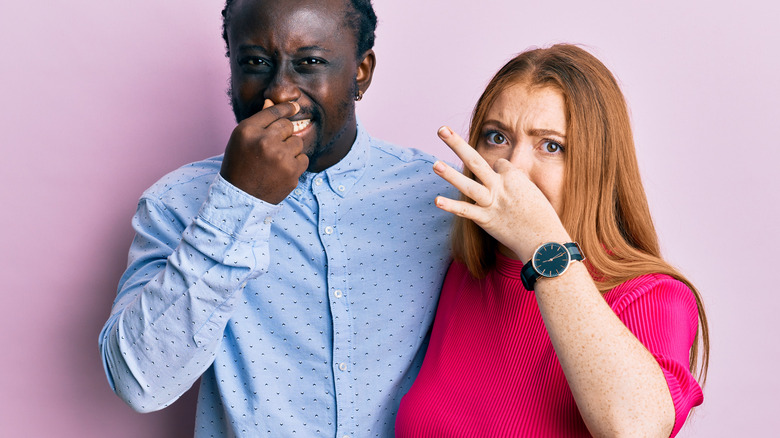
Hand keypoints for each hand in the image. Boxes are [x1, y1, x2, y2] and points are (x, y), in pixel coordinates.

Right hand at [220, 99, 308, 203]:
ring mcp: (279, 157)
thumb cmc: (240, 165)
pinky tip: (282, 171)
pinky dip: (296, 164)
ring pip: (297, 142)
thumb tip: (271, 100)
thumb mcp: (242, 140)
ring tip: (276, 162)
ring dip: (290, 150)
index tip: (295, 106)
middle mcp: (264, 140)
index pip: (273, 112)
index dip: (286, 108)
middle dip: (283, 135)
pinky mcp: (291, 172)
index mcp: (248, 130)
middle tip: (272, 149)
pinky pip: (303, 159)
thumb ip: (259, 121)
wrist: (240, 197)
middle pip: (288, 126)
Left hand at [432, 126, 568, 260]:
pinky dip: (451, 206)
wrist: (546, 241)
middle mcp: (501, 186)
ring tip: (435, 164)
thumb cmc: (544, 218)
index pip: (499, 164)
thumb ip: (517, 184)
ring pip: (468, 184)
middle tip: (441, 129)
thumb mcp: (534, 192)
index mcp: (515, 176)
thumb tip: (503, 177)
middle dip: (457, 144)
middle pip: (476, 160)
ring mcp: (492, 202)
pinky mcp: (486, 220)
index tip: (502, 182)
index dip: (499, 171)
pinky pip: (465, 211)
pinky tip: (437, 200)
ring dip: (450, 174)